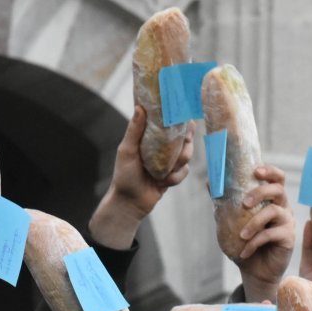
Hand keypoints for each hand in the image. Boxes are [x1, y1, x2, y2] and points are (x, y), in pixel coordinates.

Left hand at [89, 105, 193, 248]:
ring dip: (180, 161)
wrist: (130, 202)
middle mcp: (162, 147)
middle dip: (186, 142)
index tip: (186, 115)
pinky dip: (176, 177)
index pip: (168, 122)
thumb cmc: (124, 175)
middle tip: (184, 143)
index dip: (179, 118)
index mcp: (150, 137)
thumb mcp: (127, 150)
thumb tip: (139, 107)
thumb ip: (134, 130)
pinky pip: (185, 172)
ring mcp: (169, 161)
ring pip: (187, 155)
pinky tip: (164, 182)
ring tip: (166, 170)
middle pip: (184, 137)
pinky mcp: (174, 175)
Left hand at [236, 165, 294, 301]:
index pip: (277, 178)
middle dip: (260, 192)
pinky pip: (271, 234)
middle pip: (278, 189)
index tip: (256, 171)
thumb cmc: (243, 242)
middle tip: (244, 203)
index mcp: (271, 199)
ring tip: (241, 235)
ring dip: (254, 222)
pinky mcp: (288, 238)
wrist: (253, 270)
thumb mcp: (230, 220)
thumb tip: (210, 181)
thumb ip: (224, 201)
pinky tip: (245, 251)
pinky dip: (255, 242)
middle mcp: (282, 207)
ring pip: (274, 211)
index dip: (269, 171)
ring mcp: (287, 222)